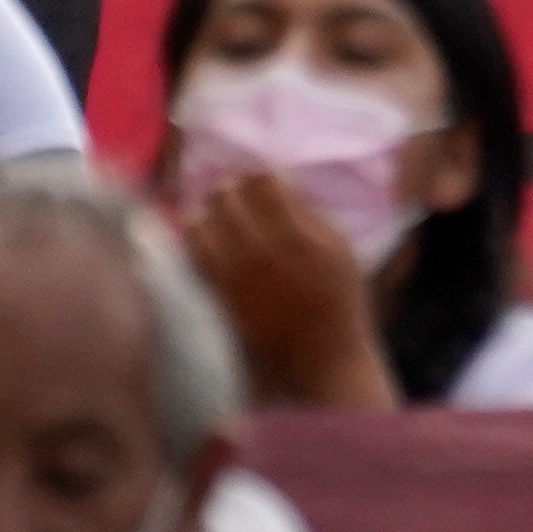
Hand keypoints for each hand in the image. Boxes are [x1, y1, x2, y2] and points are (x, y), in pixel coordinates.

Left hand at [178, 165, 392, 404]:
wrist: (322, 356)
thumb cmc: (337, 297)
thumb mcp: (339, 247)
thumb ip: (308, 212)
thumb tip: (278, 179)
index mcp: (295, 236)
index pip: (261, 182)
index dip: (261, 176)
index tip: (264, 181)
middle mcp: (259, 253)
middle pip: (227, 199)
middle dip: (231, 190)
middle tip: (235, 194)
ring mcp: (234, 277)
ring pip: (201, 226)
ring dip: (207, 214)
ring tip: (216, 216)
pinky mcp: (218, 297)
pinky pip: (194, 258)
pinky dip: (195, 242)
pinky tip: (206, 240)